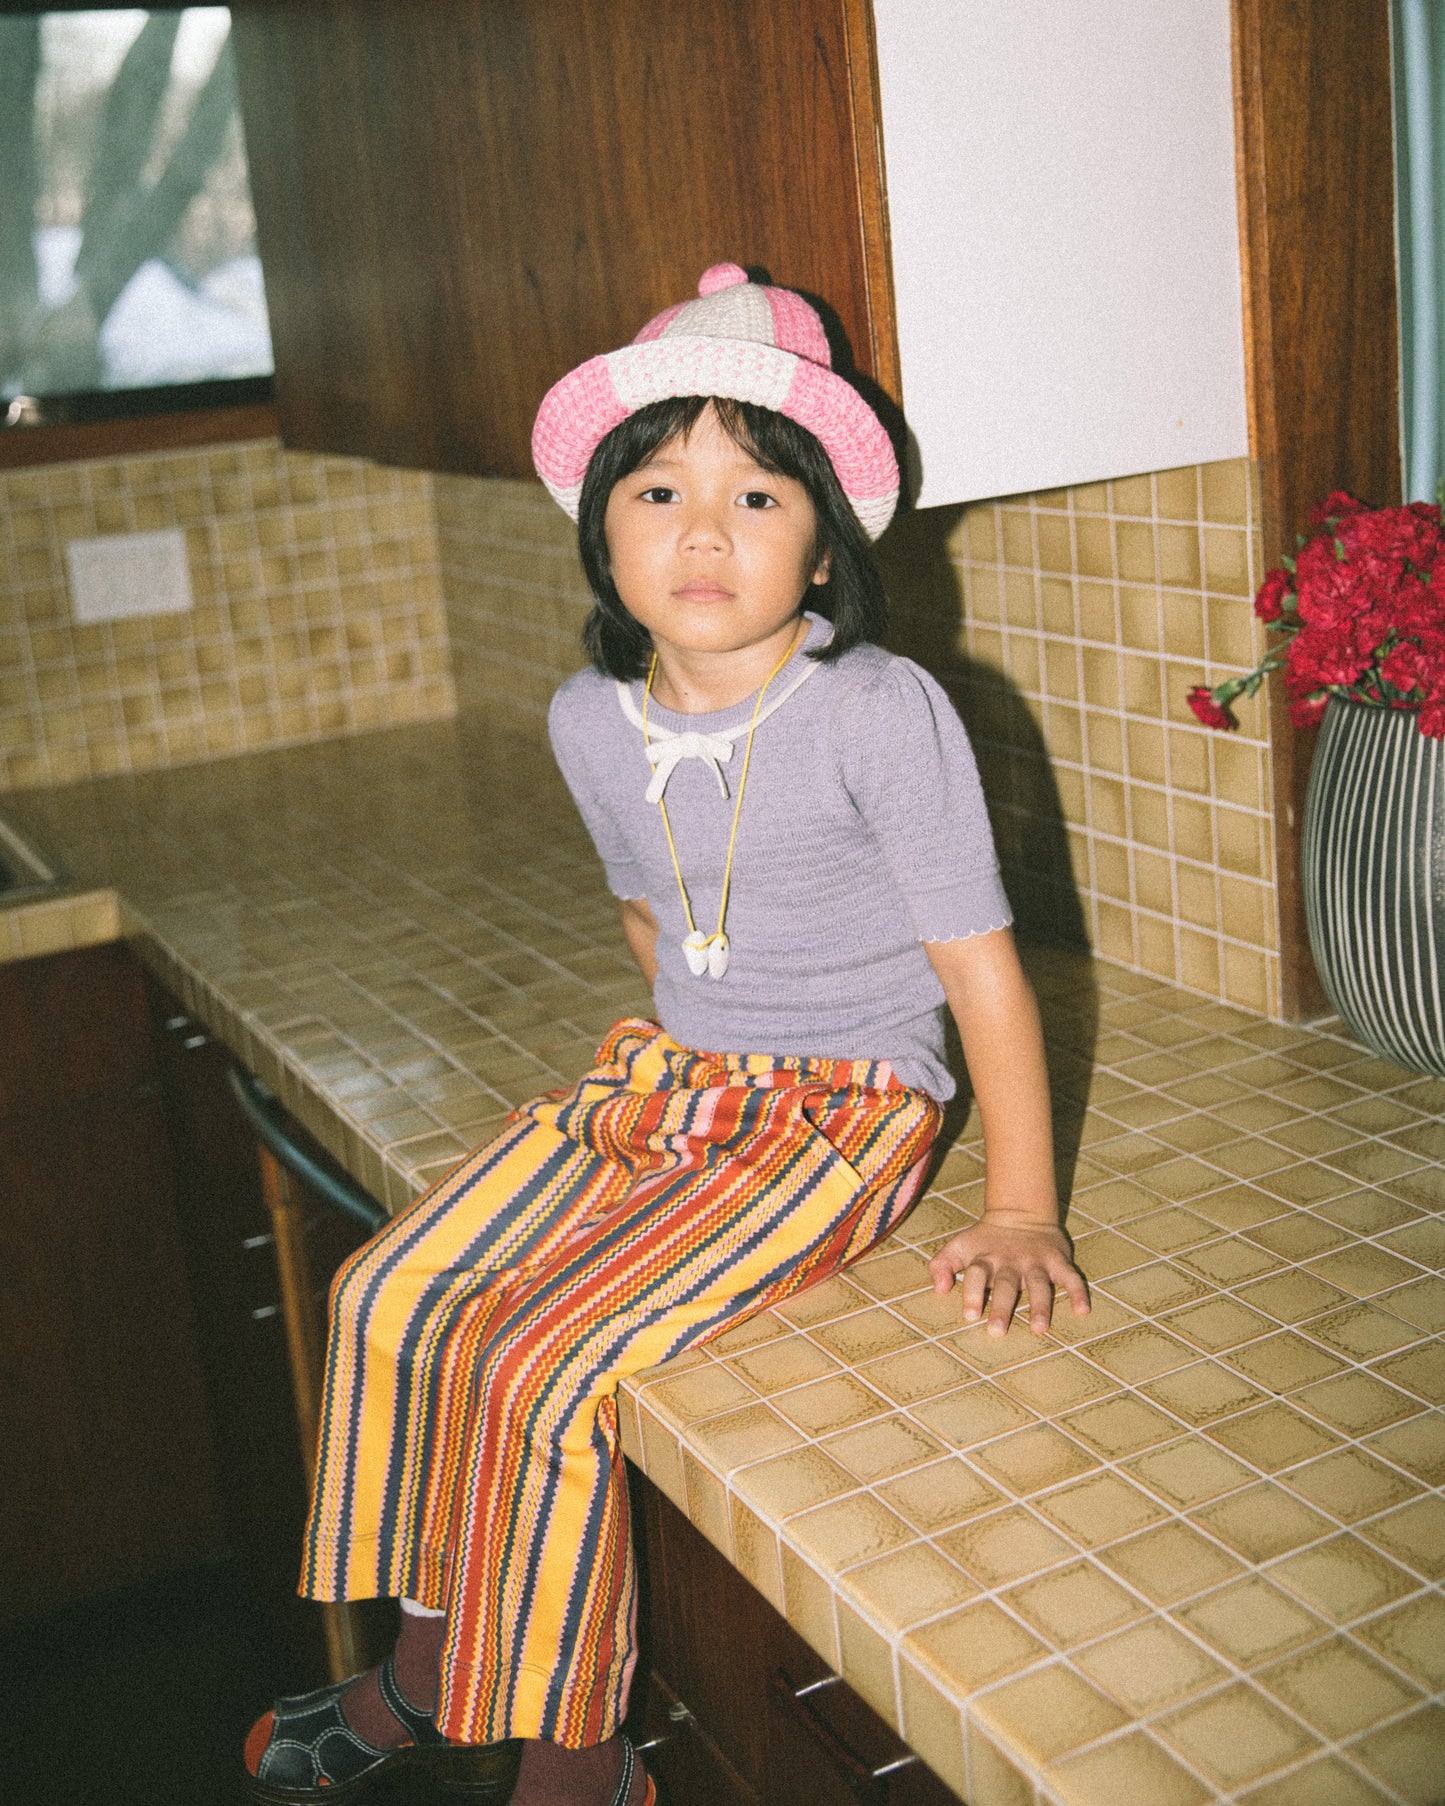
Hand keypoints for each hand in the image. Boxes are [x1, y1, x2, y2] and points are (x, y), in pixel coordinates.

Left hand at [929, 1213, 1089, 1336]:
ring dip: (1040, 1305)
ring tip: (1039, 1328)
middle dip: (1002, 1307)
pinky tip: (1082, 1311)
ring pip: (1039, 1284)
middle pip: (1006, 1284)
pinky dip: (1078, 1292)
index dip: (973, 1292)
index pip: (977, 1274)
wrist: (1020, 1213)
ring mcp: (1036, 1261)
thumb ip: (942, 1265)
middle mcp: (1010, 1261)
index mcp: (985, 1258)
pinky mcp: (1057, 1261)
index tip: (971, 1315)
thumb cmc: (984, 1241)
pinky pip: (1071, 1276)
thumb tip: (939, 1289)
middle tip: (997, 1331)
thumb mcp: (959, 1246)